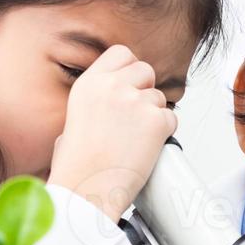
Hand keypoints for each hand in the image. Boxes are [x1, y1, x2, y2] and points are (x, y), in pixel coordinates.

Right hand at [48, 44, 176, 221]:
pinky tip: (145, 149)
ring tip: (134, 141)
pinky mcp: (156, 121)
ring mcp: (136, 102)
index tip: (129, 87)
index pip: (121, 54)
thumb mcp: (72, 121)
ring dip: (153, 116)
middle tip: (136, 117)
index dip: (129, 70)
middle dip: (145, 90)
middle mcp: (112, 86)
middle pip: (146, 70)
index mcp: (89, 83)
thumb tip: (106, 108)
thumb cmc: (76, 166)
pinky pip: (172, 119)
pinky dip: (164, 133)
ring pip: (160, 98)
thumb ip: (94, 103)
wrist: (85, 190)